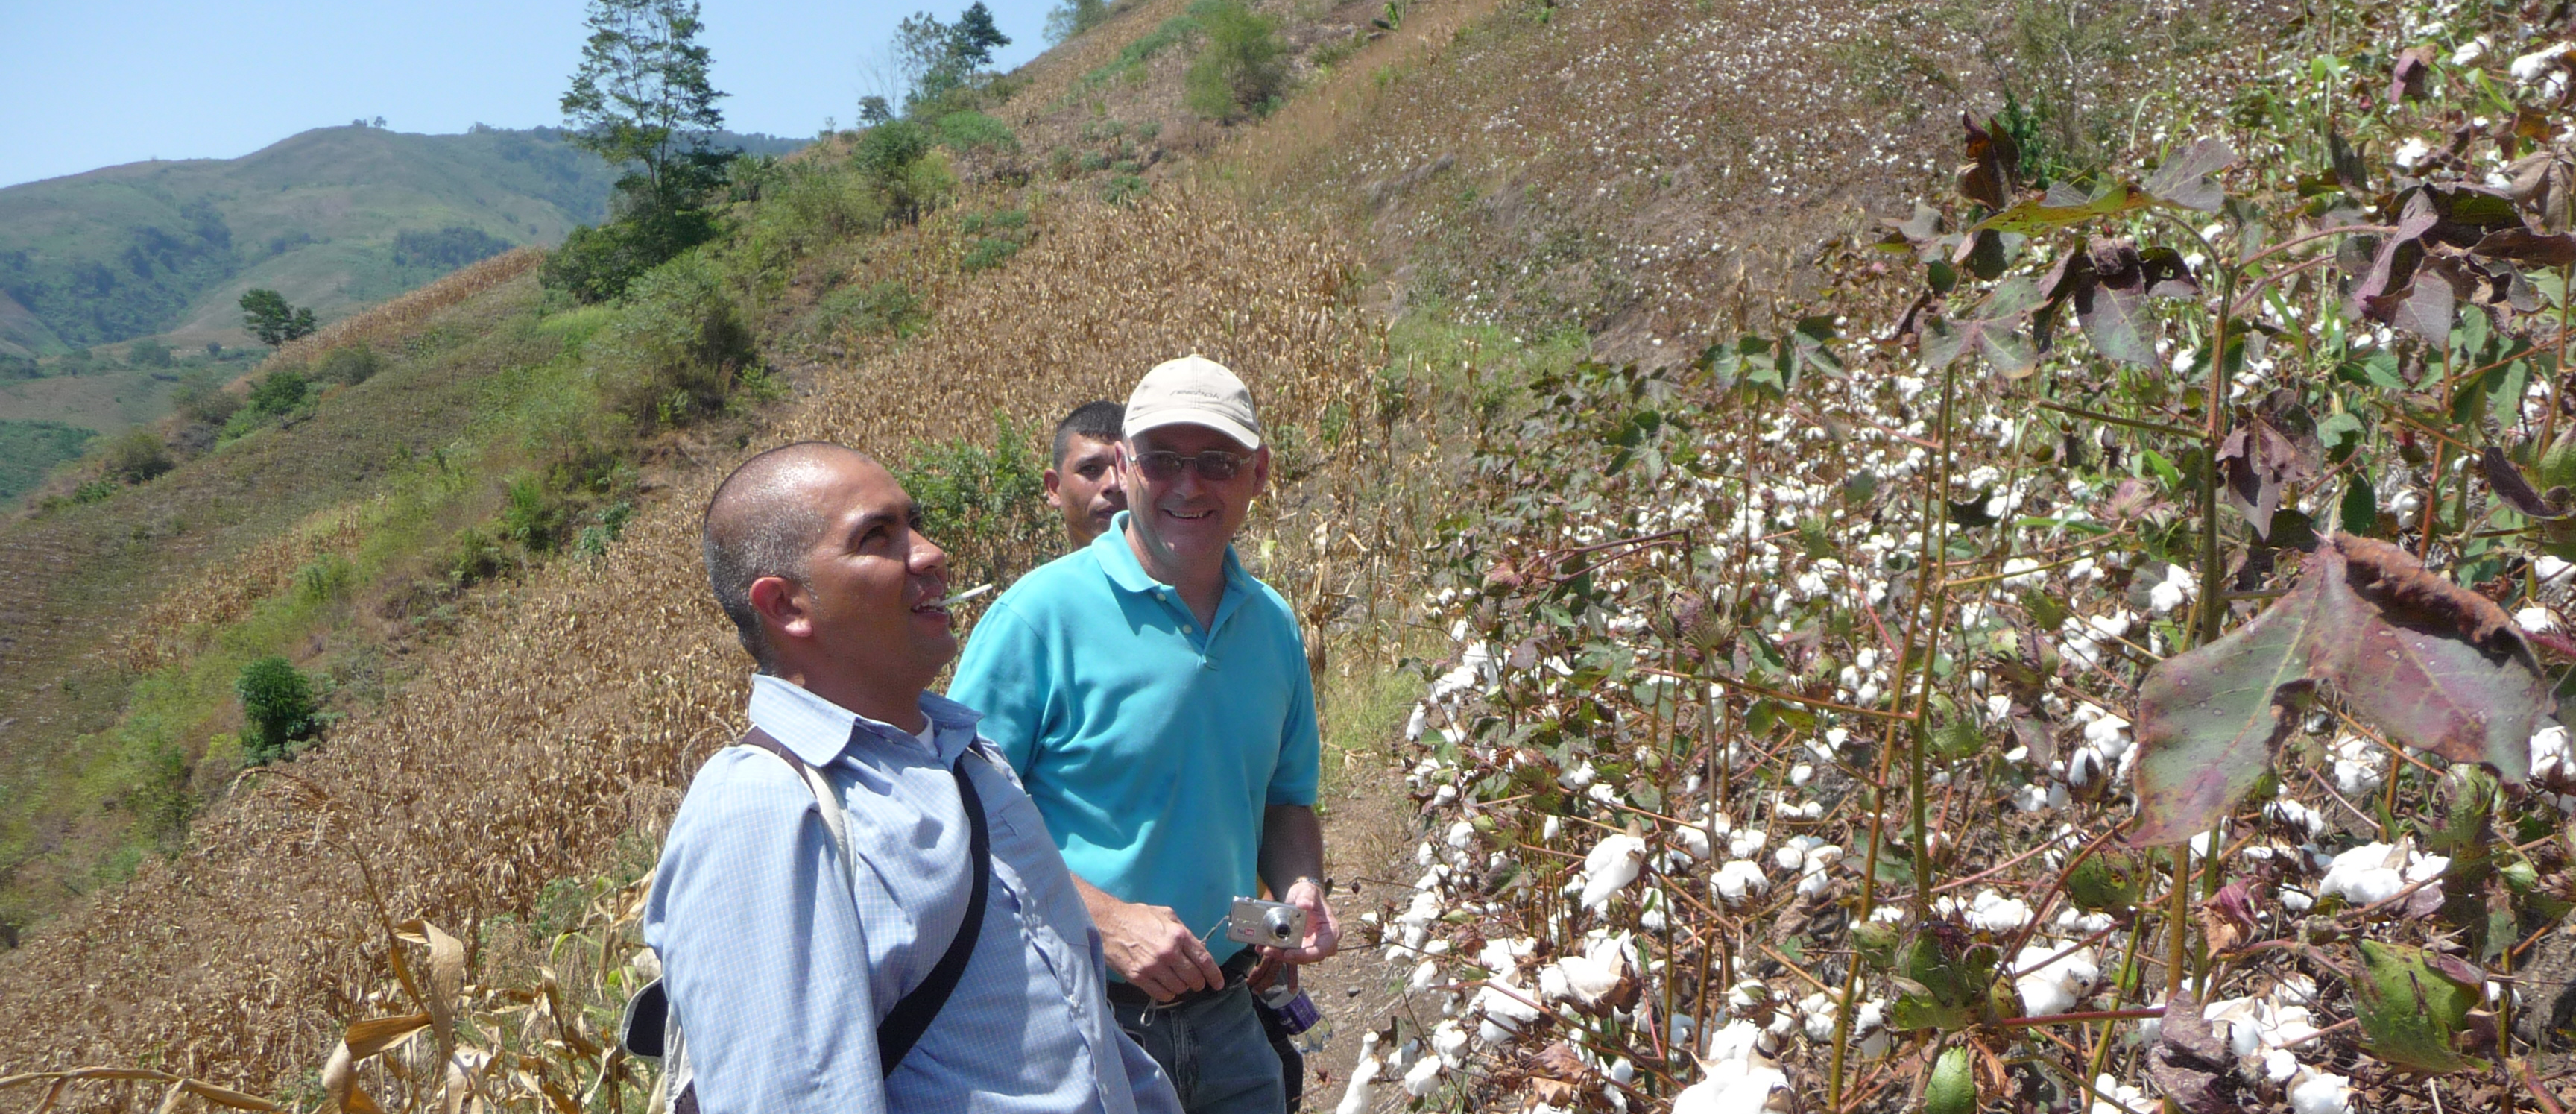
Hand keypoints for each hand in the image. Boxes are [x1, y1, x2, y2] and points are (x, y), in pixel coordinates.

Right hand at [1091, 893, 1222, 1002]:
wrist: (1108, 924)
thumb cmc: (1137, 917)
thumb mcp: (1166, 915)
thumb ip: (1183, 931)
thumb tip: (1197, 946)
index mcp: (1178, 935)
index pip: (1204, 960)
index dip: (1214, 975)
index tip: (1218, 984)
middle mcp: (1169, 952)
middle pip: (1194, 978)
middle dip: (1198, 983)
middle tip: (1195, 982)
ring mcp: (1153, 967)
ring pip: (1179, 988)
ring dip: (1182, 987)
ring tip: (1177, 980)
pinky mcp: (1139, 978)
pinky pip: (1162, 994)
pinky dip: (1168, 993)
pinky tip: (1165, 987)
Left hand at [1262, 878, 1339, 965]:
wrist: (1301, 896)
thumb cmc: (1309, 894)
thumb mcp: (1309, 891)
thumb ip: (1308, 897)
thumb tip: (1304, 905)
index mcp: (1331, 931)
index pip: (1321, 950)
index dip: (1305, 955)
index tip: (1289, 953)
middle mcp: (1322, 942)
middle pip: (1306, 957)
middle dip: (1286, 956)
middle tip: (1269, 950)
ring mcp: (1310, 946)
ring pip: (1295, 957)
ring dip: (1279, 955)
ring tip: (1263, 948)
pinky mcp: (1299, 947)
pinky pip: (1288, 952)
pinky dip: (1276, 950)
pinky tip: (1263, 946)